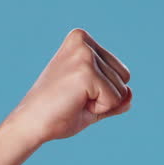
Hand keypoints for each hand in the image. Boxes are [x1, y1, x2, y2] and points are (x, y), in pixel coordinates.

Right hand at [7, 28, 132, 143]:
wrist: (32, 124)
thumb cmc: (59, 112)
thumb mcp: (93, 102)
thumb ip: (116, 97)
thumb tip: (131, 95)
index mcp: (82, 40)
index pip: (121, 72)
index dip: (103, 91)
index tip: (76, 91)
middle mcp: (83, 42)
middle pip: (124, 78)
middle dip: (104, 97)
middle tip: (74, 98)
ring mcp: (84, 55)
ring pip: (121, 90)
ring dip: (100, 103)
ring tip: (73, 100)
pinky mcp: (85, 72)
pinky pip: (114, 100)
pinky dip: (98, 109)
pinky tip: (74, 103)